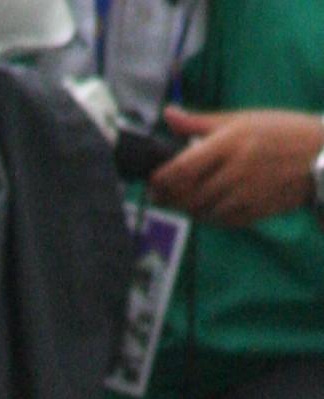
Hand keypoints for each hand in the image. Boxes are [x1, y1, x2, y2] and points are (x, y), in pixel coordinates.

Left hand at [147, 106, 323, 226]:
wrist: (320, 156)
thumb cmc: (280, 132)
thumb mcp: (241, 119)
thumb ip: (199, 123)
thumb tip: (168, 114)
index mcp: (230, 142)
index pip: (182, 168)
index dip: (161, 178)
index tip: (153, 179)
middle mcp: (235, 170)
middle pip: (186, 194)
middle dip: (167, 197)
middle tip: (159, 195)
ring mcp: (244, 195)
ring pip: (200, 211)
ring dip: (186, 208)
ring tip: (181, 199)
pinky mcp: (252, 213)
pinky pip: (218, 221)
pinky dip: (207, 215)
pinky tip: (207, 205)